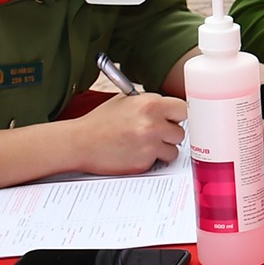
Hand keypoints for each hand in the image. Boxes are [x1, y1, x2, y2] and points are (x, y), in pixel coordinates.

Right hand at [71, 91, 186, 174]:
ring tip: (145, 144)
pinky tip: (134, 152)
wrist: (80, 142)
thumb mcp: (126, 101)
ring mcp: (149, 146)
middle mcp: (153, 125)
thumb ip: (150, 102)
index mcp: (150, 105)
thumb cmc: (100, 121)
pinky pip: (158, 161)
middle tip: (156, 133)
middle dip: (170, 133)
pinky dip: (150, 159)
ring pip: (173, 150)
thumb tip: (170, 108)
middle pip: (180, 132)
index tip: (172, 119)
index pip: (182, 109)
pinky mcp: (143, 164)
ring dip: (163, 149)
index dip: (176, 115)